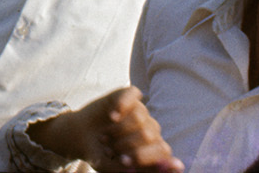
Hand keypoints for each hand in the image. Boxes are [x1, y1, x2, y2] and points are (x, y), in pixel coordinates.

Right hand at [26, 87, 181, 172]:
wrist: (80, 137)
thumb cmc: (101, 156)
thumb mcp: (113, 168)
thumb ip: (138, 169)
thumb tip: (178, 166)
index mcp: (155, 150)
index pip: (163, 151)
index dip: (144, 157)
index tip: (124, 162)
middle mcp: (151, 130)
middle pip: (149, 135)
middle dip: (125, 145)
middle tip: (109, 150)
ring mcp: (141, 111)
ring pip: (138, 116)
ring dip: (116, 130)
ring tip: (104, 138)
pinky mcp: (128, 95)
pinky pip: (133, 93)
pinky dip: (122, 104)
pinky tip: (112, 116)